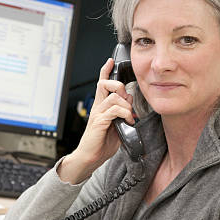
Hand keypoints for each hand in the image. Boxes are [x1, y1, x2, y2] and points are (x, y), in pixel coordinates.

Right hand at [58, 58, 134, 183]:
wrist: (90, 158)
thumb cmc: (102, 143)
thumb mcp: (116, 125)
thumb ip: (122, 112)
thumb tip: (129, 100)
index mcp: (101, 107)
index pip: (101, 84)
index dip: (105, 71)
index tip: (111, 61)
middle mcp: (98, 108)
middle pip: (106, 85)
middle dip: (119, 86)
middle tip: (127, 99)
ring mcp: (98, 114)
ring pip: (114, 97)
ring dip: (126, 105)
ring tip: (129, 117)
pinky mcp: (99, 122)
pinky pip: (114, 110)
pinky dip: (125, 114)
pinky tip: (128, 122)